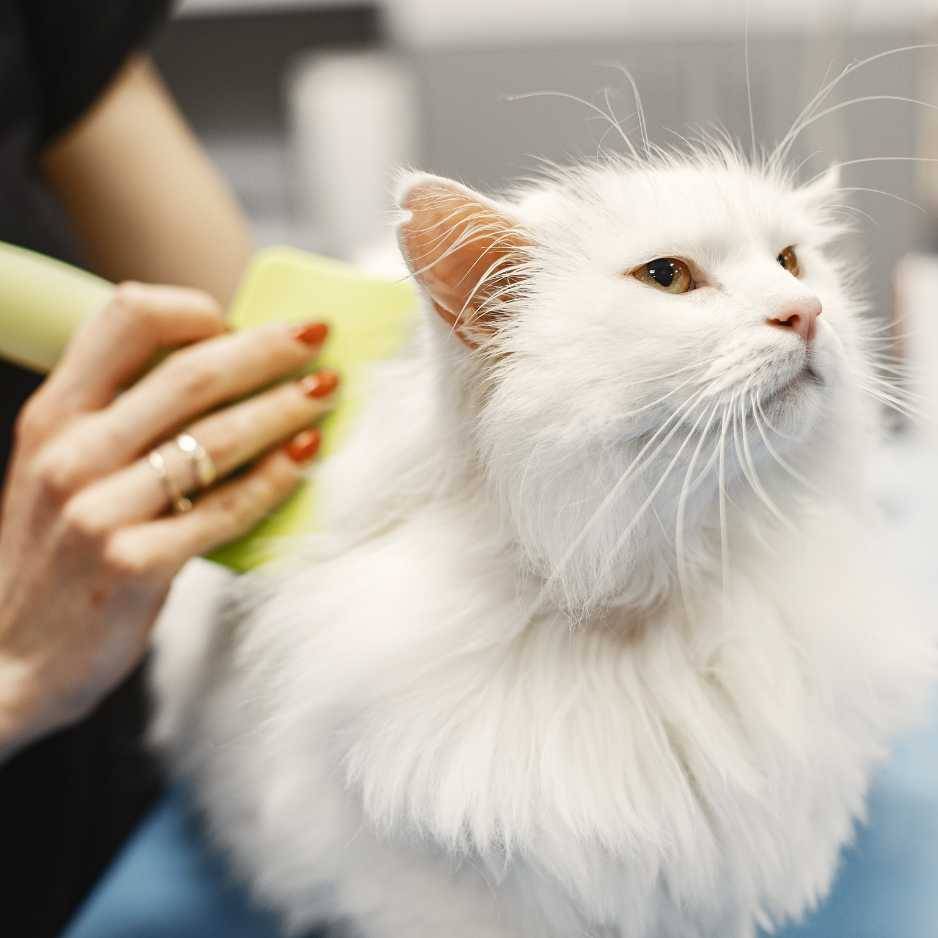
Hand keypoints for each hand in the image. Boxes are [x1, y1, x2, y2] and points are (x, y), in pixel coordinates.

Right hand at [0, 283, 336, 757]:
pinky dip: (275, 479)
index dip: (195, 310)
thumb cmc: (57, 552)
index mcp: (54, 415)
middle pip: (191, 374)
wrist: (9, 658)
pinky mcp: (133, 565)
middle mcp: (72, 453)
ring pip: (217, 438)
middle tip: (319, 337)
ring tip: (328, 391)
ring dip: (285, 407)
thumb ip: (122, 420)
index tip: (244, 321)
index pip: (127, 319)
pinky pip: (225, 509)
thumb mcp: (63, 469)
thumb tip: (226, 372)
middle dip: (268, 349)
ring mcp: (99, 511)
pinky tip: (307, 459)